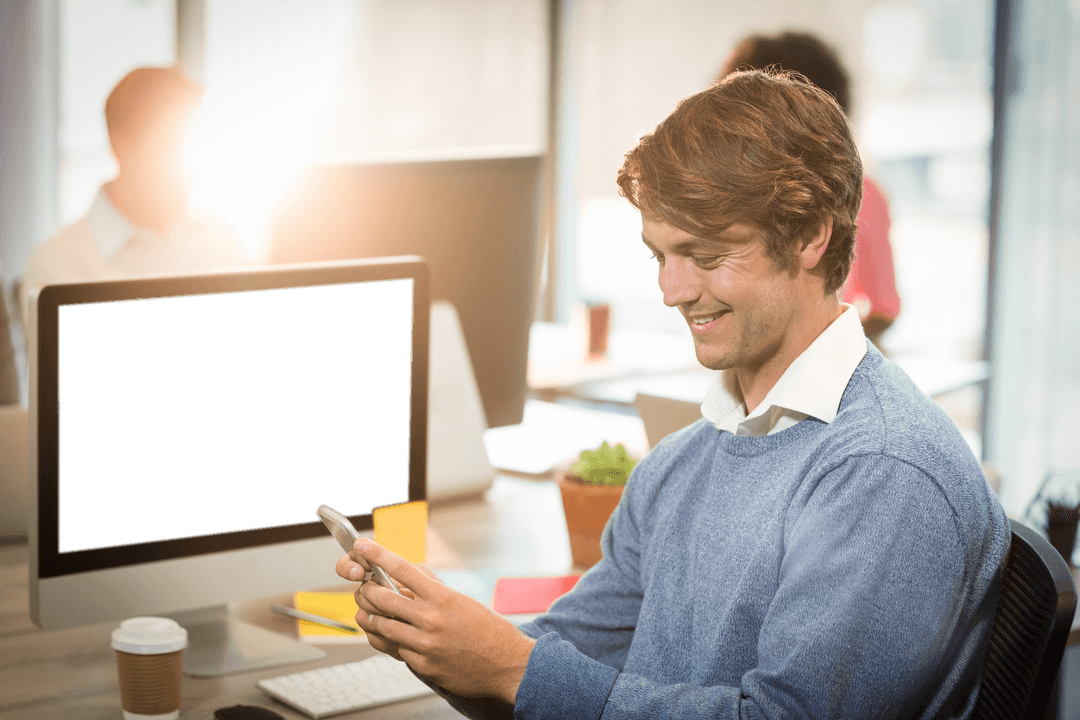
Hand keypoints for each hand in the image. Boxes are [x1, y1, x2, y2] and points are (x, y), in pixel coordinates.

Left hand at [335, 539, 536, 703]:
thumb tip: (408, 574)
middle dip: (366, 590)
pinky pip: (396, 649)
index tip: (363, 545)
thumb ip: (433, 588)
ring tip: (370, 614)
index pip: (402, 569)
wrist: (507, 665)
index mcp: (442, 597)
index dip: (377, 554)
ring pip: (382, 626)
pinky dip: (392, 642)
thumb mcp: (462, 600)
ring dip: (372, 618)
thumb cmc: (488, 631)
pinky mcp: (423, 665)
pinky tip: (395, 638)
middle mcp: (431, 619)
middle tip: (363, 587)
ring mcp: (425, 644)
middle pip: (383, 598)